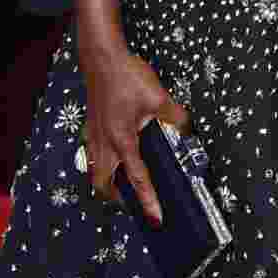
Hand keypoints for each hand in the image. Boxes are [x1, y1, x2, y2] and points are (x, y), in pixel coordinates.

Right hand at [81, 46, 189, 225]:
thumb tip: (185, 128)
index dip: (148, 200)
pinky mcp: (91, 126)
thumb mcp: (158, 95)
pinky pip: (94, 155)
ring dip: (108, 181)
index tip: (156, 218)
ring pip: (95, 171)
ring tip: (124, 181)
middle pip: (103, 184)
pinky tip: (115, 154)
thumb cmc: (127, 76)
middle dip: (117, 197)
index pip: (137, 178)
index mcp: (122, 140)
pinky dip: (103, 163)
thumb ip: (174, 115)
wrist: (102, 59)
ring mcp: (94, 135)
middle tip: (133, 200)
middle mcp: (104, 143)